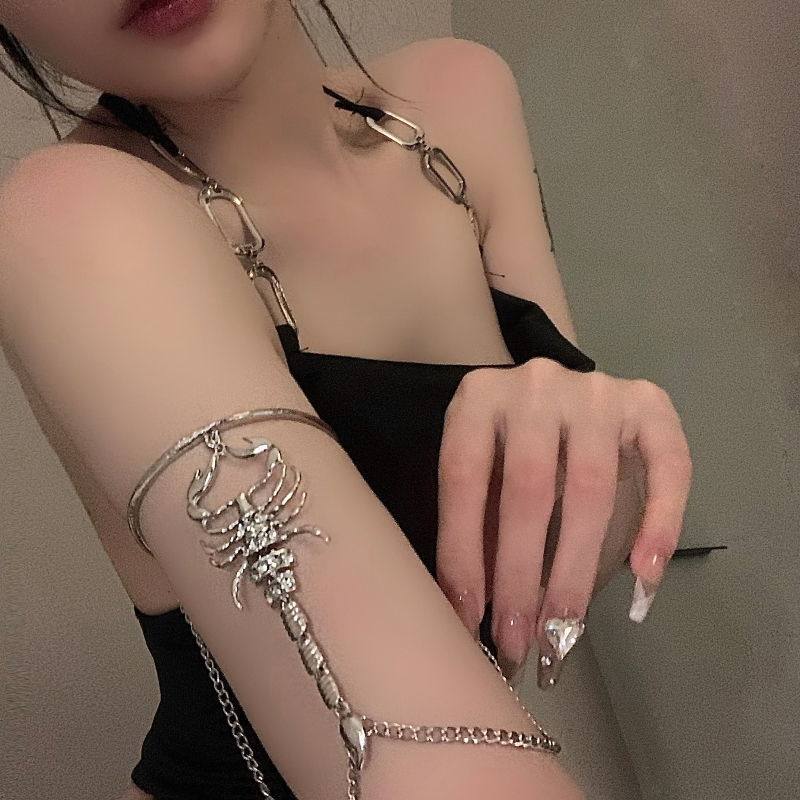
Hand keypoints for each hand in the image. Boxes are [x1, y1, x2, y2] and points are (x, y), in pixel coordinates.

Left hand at [435, 357, 691, 686]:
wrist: (558, 389)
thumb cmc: (509, 443)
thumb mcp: (481, 469)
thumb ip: (477, 523)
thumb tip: (473, 612)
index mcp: (479, 399)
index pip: (465, 481)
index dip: (465, 552)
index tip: (469, 617)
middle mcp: (537, 385)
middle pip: (529, 489)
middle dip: (522, 575)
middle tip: (519, 640)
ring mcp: (597, 391)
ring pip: (591, 489)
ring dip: (577, 568)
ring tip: (566, 626)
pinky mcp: (649, 402)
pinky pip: (668, 467)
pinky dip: (659, 524)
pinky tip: (645, 576)